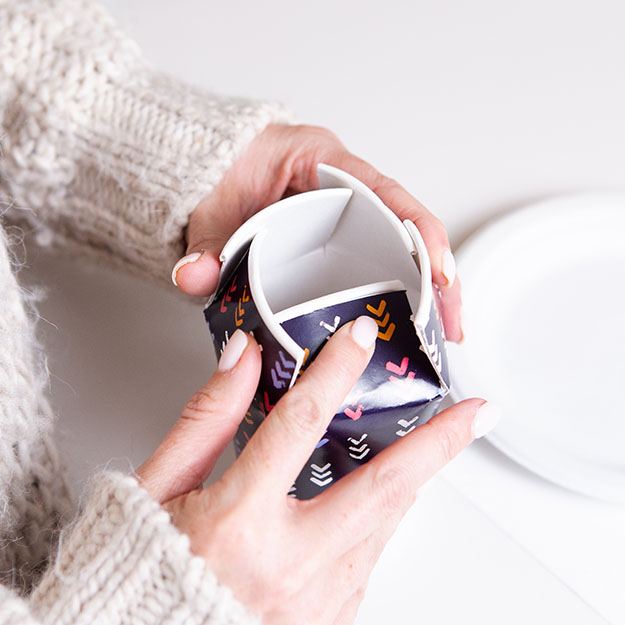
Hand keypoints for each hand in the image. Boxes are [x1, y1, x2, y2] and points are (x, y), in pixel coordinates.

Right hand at [137, 318, 496, 623]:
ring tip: (436, 442)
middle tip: (478, 413)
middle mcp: (287, 565)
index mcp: (237, 522)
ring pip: (386, 523)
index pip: (300, 423)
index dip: (335, 370)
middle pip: (384, 487)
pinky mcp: (327, 620)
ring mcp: (316, 601)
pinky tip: (380, 494)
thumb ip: (208, 416)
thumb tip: (243, 358)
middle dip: (439, 443)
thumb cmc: (144, 565)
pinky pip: (369, 555)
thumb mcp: (161, 484)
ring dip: (414, 476)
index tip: (359, 337)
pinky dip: (381, 515)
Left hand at [171, 124, 462, 341]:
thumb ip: (206, 241)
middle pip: (406, 230)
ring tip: (437, 336)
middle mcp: (342, 186)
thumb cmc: (216, 169)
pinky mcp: (333, 240)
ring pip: (396, 251)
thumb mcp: (211, 205)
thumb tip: (197, 276)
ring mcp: (342, 215)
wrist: (202, 167)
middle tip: (450, 326)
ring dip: (422, 293)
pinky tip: (402, 326)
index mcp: (323, 161)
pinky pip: (373, 263)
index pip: (386, 194)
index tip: (440, 274)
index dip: (421, 234)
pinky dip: (393, 293)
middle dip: (436, 279)